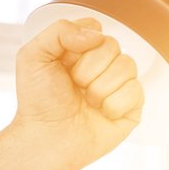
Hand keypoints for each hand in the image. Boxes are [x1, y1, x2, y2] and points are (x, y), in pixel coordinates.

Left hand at [10, 17, 141, 169]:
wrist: (44, 139)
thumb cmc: (37, 102)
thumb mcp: (32, 56)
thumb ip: (58, 30)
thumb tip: (96, 34)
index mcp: (82, 52)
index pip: (97, 31)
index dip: (80, 47)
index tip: (63, 64)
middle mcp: (103, 66)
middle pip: (113, 46)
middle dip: (87, 69)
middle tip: (74, 87)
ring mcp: (119, 86)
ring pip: (127, 66)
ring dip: (100, 87)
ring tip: (86, 102)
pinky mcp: (132, 107)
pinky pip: (136, 91)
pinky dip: (113, 104)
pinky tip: (100, 114)